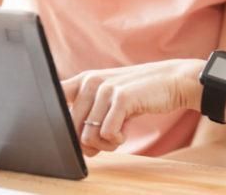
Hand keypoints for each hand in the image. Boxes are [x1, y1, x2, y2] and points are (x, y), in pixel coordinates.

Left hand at [60, 59, 204, 155]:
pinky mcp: (122, 98)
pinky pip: (108, 134)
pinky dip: (117, 141)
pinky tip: (125, 133)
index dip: (55, 121)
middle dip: (87, 143)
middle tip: (105, 142)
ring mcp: (106, 88)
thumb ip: (88, 112)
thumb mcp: (109, 98)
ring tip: (117, 136)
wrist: (172, 81)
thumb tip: (72, 143)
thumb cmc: (138, 95)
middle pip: (70, 128)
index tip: (71, 133)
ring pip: (88, 135)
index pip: (53, 99)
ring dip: (104, 145)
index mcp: (83, 81)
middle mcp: (90, 81)